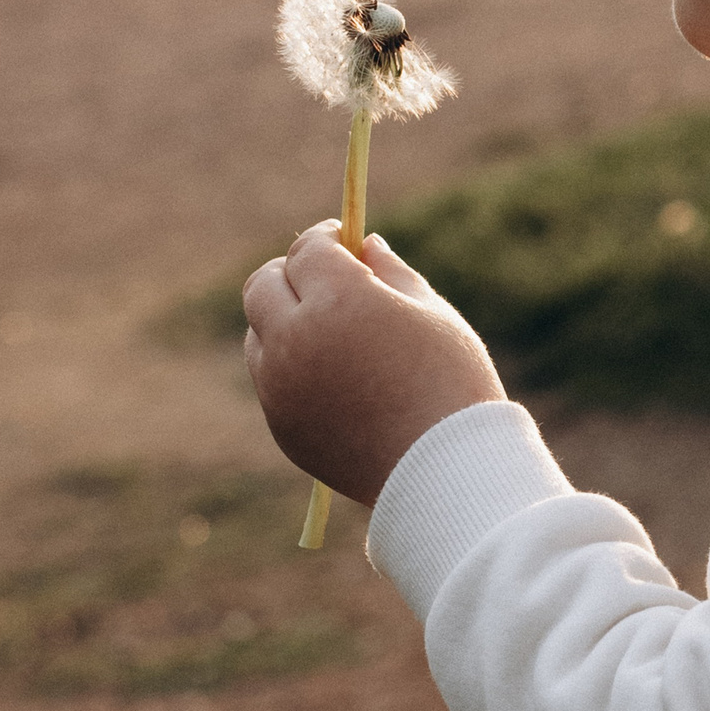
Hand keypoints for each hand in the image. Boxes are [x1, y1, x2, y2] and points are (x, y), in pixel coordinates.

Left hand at [242, 222, 507, 507]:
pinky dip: (291, 365)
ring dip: (284, 319)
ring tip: (335, 332)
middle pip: (263, 285)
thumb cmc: (451, 382)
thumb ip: (391, 273)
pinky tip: (338, 377)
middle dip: (291, 272)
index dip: (326, 238)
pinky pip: (271, 379)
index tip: (344, 239)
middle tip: (327, 277)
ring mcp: (280, 386)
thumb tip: (365, 245)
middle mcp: (295, 338)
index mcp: (339, 299)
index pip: (308, 250)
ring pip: (258, 333)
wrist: (443, 471)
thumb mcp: (432, 313)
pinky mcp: (280, 425)